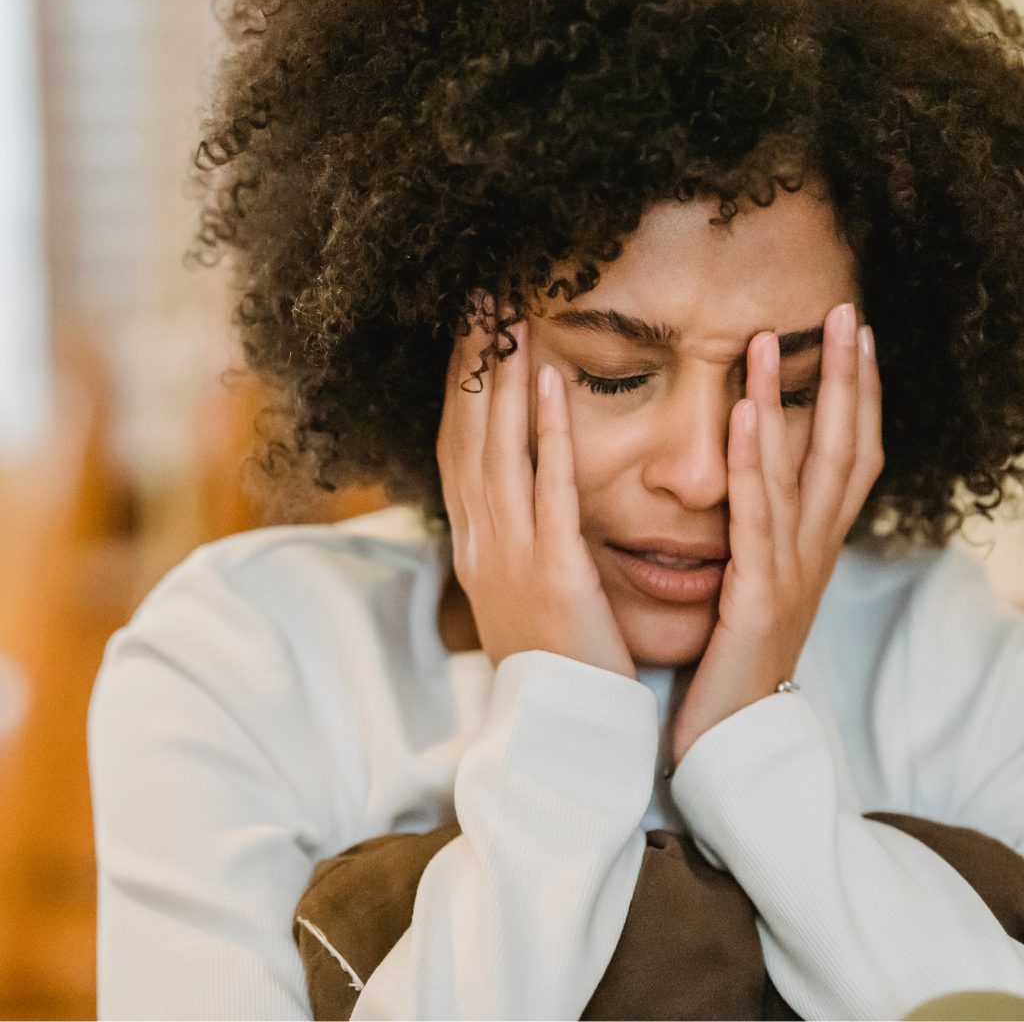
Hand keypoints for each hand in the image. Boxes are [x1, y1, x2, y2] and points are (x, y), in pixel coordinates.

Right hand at [436, 301, 635, 679]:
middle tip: (479, 296)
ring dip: (502, 378)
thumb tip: (518, 492)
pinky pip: (549, 488)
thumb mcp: (519, 590)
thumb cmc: (552, 656)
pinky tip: (552, 380)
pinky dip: (548, 432)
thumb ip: (515, 536)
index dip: (460, 385)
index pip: (457, 447)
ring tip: (509, 315)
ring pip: (497, 448)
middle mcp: (480, 541)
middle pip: (467, 433)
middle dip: (471, 362)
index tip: (469, 331)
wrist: (563, 729)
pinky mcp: (553, 570)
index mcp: (474, 544)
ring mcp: (510, 555)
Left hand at [670, 303, 883, 764]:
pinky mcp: (760, 597)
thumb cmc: (733, 661)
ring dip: (797, 400)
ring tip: (780, 338)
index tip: (855, 337)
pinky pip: (758, 518)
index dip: (860, 395)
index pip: (851, 457)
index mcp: (813, 547)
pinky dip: (754, 461)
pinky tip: (743, 411)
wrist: (732, 741)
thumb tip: (747, 482)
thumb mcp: (754, 586)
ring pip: (807, 472)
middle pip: (848, 449)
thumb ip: (757, 536)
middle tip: (848, 312)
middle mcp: (815, 552)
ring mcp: (794, 573)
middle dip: (848, 379)